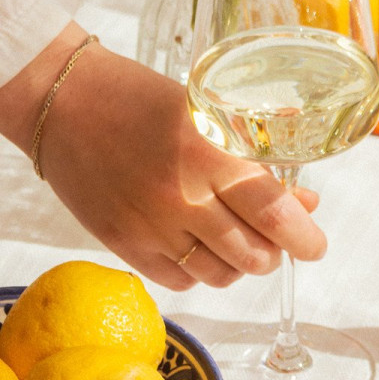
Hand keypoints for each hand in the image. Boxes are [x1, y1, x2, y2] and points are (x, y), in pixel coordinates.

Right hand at [0, 25, 326, 289]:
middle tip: (277, 239)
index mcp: (209, 154)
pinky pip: (179, 281)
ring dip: (240, 265)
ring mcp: (150, 227)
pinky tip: (200, 247)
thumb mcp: (207, 112)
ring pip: (219, 275)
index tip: (315, 244)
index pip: (273, 213)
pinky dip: (200, 272)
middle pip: (252, 254)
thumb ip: (254, 159)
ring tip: (240, 242)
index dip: (304, 237)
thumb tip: (303, 201)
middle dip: (275, 252)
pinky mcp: (123, 244)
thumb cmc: (141, 98)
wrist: (63, 102)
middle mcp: (182, 198)